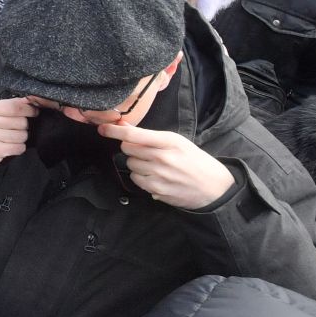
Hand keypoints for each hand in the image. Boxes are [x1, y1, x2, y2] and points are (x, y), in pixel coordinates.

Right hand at [0, 97, 34, 167]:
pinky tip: (11, 145)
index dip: (28, 109)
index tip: (34, 111)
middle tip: (17, 127)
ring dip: (21, 137)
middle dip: (24, 125)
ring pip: (21, 135)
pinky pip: (18, 147)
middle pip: (20, 121)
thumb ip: (8, 105)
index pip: (14, 106)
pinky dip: (19, 147)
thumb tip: (29, 101)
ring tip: (12, 136)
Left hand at [97, 124, 236, 209]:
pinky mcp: (156, 189)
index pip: (134, 135)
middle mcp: (161, 157)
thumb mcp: (177, 142)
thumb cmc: (194, 161)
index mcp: (168, 141)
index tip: (103, 128)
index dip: (115, 131)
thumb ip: (151, 136)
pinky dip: (140, 176)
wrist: (213, 186)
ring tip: (154, 165)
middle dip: (131, 148)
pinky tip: (155, 176)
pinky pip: (135, 179)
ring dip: (136, 163)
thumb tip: (124, 127)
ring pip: (130, 164)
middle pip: (127, 149)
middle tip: (145, 151)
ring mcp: (158, 175)